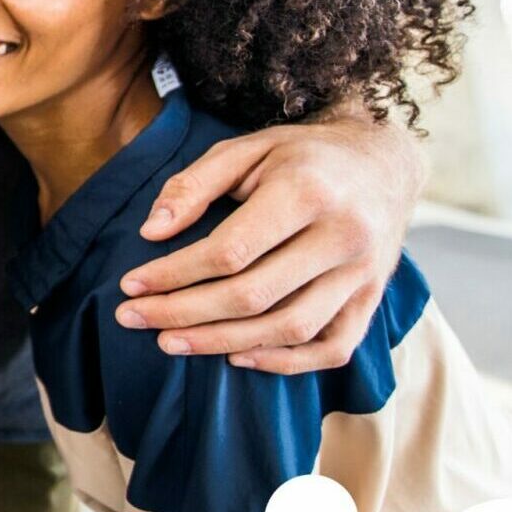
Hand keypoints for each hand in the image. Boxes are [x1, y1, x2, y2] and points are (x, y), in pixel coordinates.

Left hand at [114, 116, 417, 374]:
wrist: (383, 162)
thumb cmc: (301, 156)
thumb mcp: (244, 149)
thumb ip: (193, 185)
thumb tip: (152, 231)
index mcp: (307, 193)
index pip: (230, 251)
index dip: (174, 274)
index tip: (129, 285)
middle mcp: (342, 237)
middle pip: (254, 296)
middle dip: (184, 313)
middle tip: (132, 318)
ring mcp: (363, 274)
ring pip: (290, 328)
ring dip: (222, 343)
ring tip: (170, 342)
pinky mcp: (373, 299)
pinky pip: (332, 348)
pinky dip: (285, 362)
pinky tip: (238, 356)